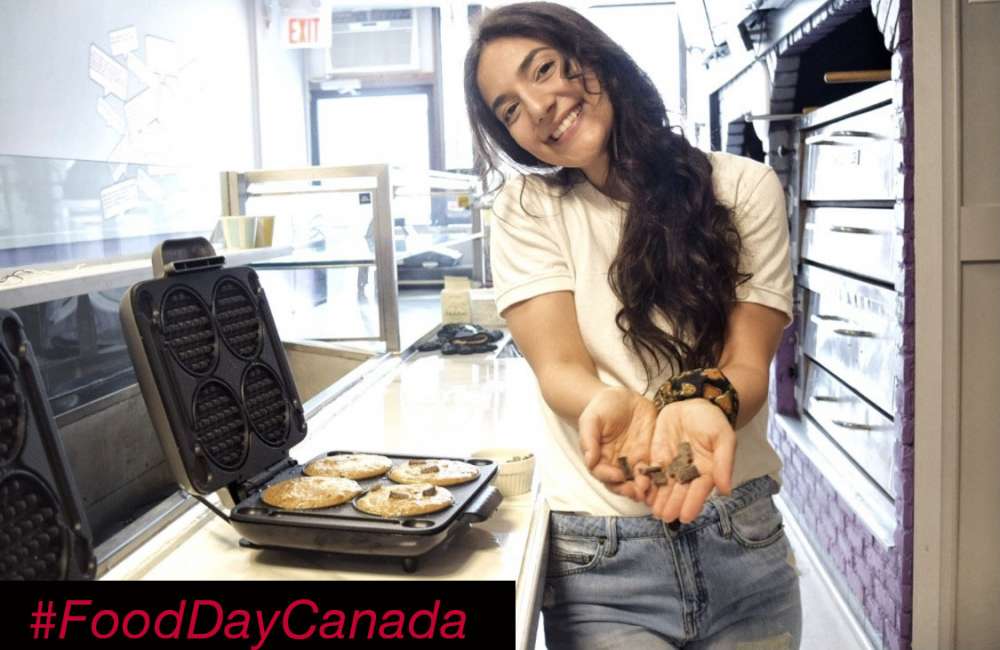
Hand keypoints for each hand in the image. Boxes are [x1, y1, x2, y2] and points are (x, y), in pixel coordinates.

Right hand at [578, 386, 657, 500]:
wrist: (622, 398)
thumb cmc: (602, 408)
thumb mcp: (591, 418)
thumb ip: (589, 438)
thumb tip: (589, 460)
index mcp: (600, 457)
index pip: (602, 473)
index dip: (609, 477)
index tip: (618, 477)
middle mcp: (616, 463)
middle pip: (620, 483)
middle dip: (627, 490)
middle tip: (636, 492)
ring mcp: (633, 460)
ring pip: (637, 480)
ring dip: (643, 488)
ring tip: (649, 489)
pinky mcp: (649, 454)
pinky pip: (654, 468)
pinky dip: (657, 476)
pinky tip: (663, 478)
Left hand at [646, 398, 735, 522]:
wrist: (693, 403)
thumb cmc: (712, 421)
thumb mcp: (723, 438)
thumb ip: (724, 463)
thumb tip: (726, 490)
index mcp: (707, 471)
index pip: (699, 490)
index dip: (692, 503)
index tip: (685, 517)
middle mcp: (688, 473)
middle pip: (680, 492)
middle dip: (672, 505)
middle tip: (665, 517)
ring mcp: (672, 466)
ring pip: (665, 486)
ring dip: (659, 499)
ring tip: (654, 512)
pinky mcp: (658, 457)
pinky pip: (652, 472)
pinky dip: (647, 483)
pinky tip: (642, 493)